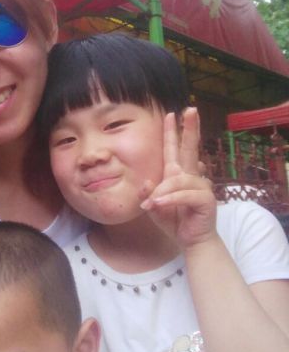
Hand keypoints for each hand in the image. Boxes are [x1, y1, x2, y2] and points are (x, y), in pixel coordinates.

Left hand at [141, 108, 216, 249]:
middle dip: (190, 129)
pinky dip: (170, 199)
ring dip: (163, 191)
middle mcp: (191, 176)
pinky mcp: (206, 199)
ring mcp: (201, 186)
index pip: (175, 149)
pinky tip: (160, 204)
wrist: (191, 241)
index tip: (172, 113)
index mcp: (177, 174)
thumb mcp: (154, 207)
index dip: (174, 132)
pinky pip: (184, 194)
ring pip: (178, 179)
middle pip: (190, 149)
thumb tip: (144, 182)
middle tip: (190, 110)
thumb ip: (147, 194)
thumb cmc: (174, 220)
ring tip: (152, 204)